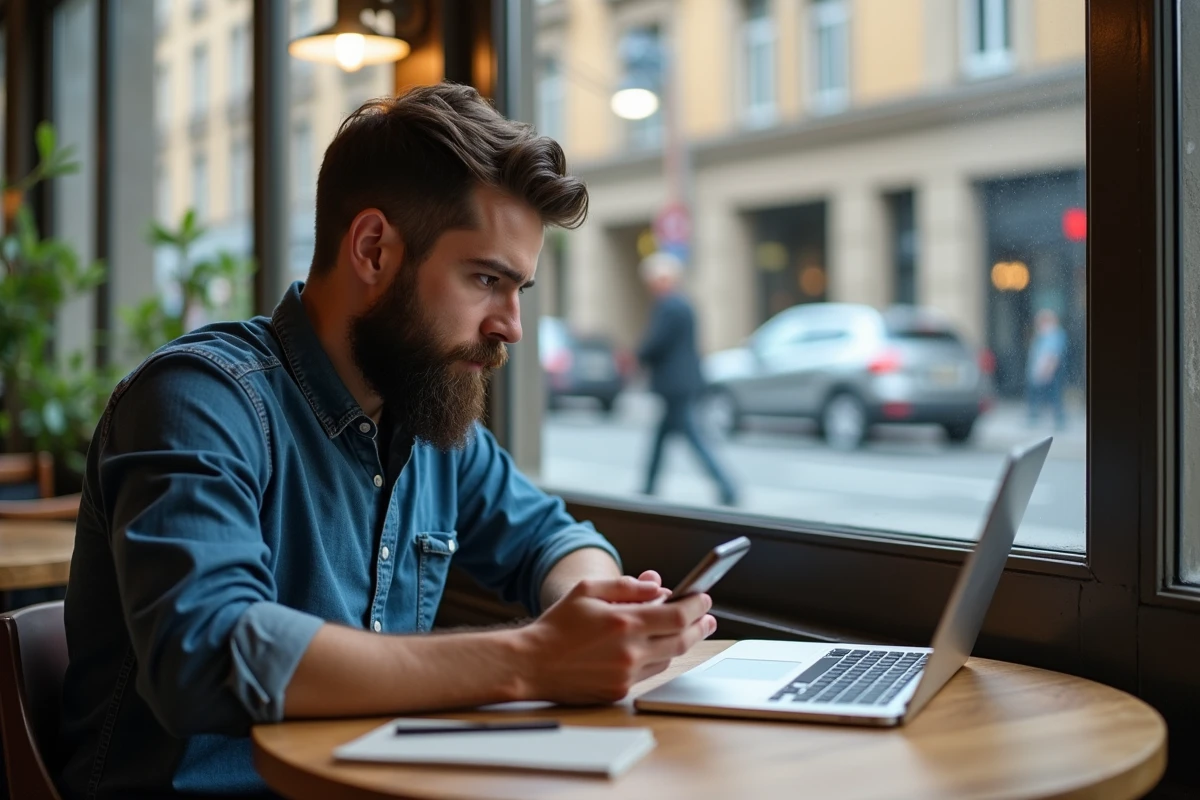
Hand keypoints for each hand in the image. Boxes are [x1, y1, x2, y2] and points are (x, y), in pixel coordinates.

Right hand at [514, 576, 716, 704]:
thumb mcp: (588, 591)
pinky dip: (657, 657)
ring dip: (680, 642)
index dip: (696, 605)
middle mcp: (630, 652)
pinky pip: (649, 672)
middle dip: (700, 626)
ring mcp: (626, 675)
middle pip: (682, 639)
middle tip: (708, 616)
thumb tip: (658, 586)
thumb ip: (626, 585)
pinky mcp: (620, 690)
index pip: (677, 614)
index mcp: (625, 623)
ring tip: (686, 629)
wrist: (531, 664)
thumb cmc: (557, 625)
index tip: (703, 597)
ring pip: (668, 657)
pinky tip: (656, 646)